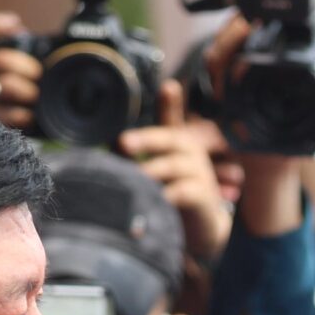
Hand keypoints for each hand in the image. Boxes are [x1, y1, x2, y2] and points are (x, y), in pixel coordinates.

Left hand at [117, 81, 234, 265]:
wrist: (200, 226)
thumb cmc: (172, 193)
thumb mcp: (154, 171)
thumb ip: (133, 156)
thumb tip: (111, 146)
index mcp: (176, 141)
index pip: (173, 118)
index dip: (171, 103)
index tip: (168, 87)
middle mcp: (189, 151)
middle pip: (169, 138)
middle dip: (145, 140)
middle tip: (122, 143)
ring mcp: (199, 173)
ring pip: (172, 166)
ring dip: (150, 172)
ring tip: (133, 178)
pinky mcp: (203, 196)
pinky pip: (184, 192)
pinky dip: (168, 196)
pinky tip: (155, 200)